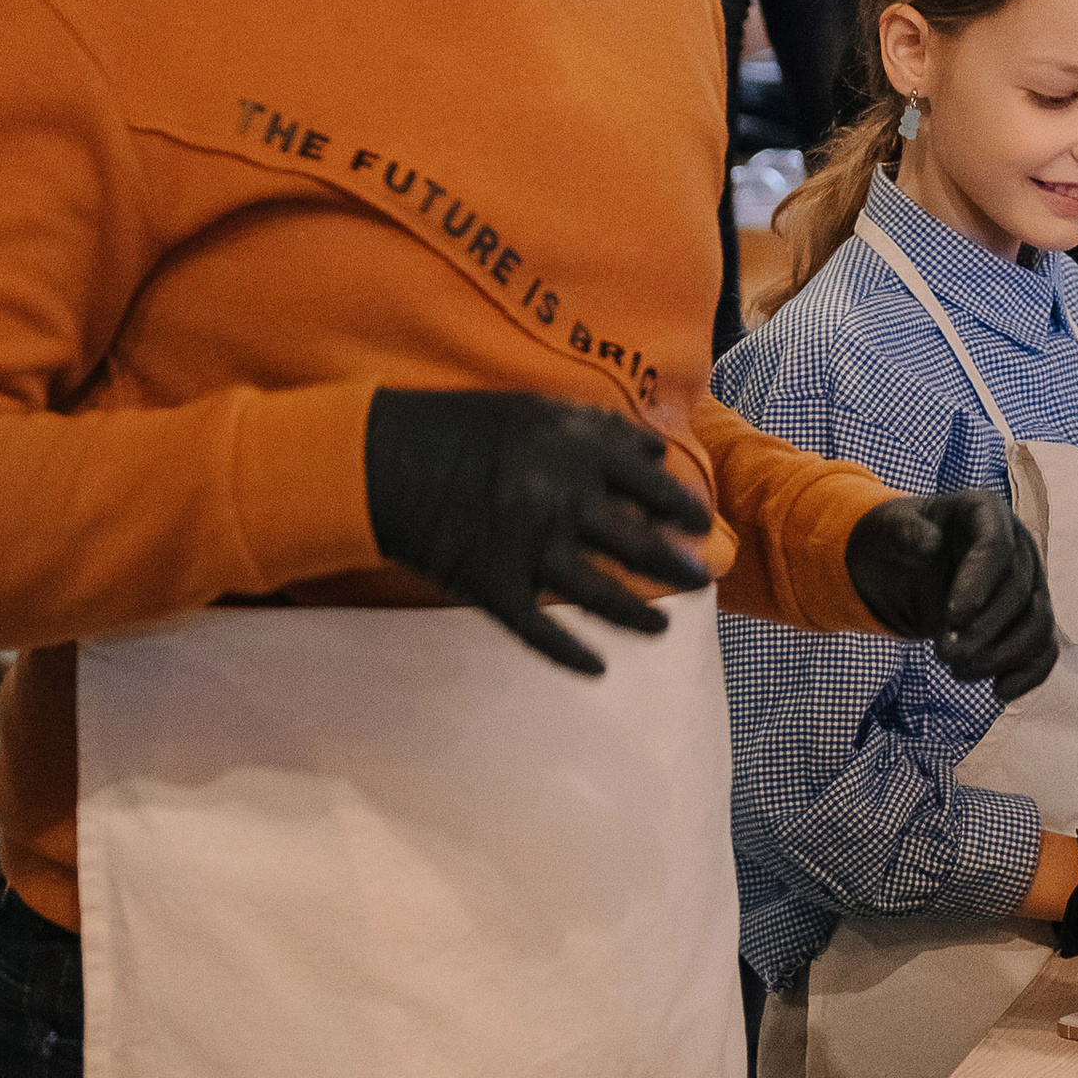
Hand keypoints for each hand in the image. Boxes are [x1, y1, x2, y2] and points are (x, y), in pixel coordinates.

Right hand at [363, 390, 711, 678]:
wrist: (376, 459)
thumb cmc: (456, 427)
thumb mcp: (532, 408)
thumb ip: (596, 429)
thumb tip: (654, 451)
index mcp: (575, 450)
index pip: (653, 482)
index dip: (684, 506)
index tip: (698, 521)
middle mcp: (562, 499)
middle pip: (641, 543)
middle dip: (679, 565)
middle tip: (701, 577)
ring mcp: (528, 548)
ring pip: (603, 595)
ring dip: (640, 616)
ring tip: (662, 628)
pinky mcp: (494, 587)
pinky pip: (542, 633)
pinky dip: (572, 655)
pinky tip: (598, 669)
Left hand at [847, 491, 1056, 701]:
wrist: (903, 565)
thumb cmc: (896, 541)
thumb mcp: (887, 529)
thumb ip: (902, 531)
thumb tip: (929, 543)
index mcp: (985, 513)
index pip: (996, 548)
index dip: (978, 585)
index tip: (953, 619)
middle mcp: (1017, 546)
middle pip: (1018, 591)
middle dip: (984, 629)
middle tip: (944, 656)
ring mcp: (1028, 584)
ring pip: (1038, 623)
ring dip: (1004, 655)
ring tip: (959, 673)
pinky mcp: (1026, 619)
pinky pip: (1043, 648)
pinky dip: (1028, 674)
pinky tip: (999, 692)